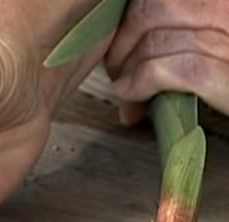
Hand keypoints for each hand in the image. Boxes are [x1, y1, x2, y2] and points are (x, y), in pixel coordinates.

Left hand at [104, 0, 228, 123]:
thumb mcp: (216, 36)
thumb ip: (186, 28)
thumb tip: (134, 44)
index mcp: (221, 0)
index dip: (132, 18)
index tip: (122, 46)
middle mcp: (226, 7)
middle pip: (151, 10)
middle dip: (121, 44)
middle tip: (117, 74)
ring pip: (155, 40)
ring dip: (127, 72)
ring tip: (127, 96)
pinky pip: (169, 68)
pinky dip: (140, 84)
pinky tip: (132, 99)